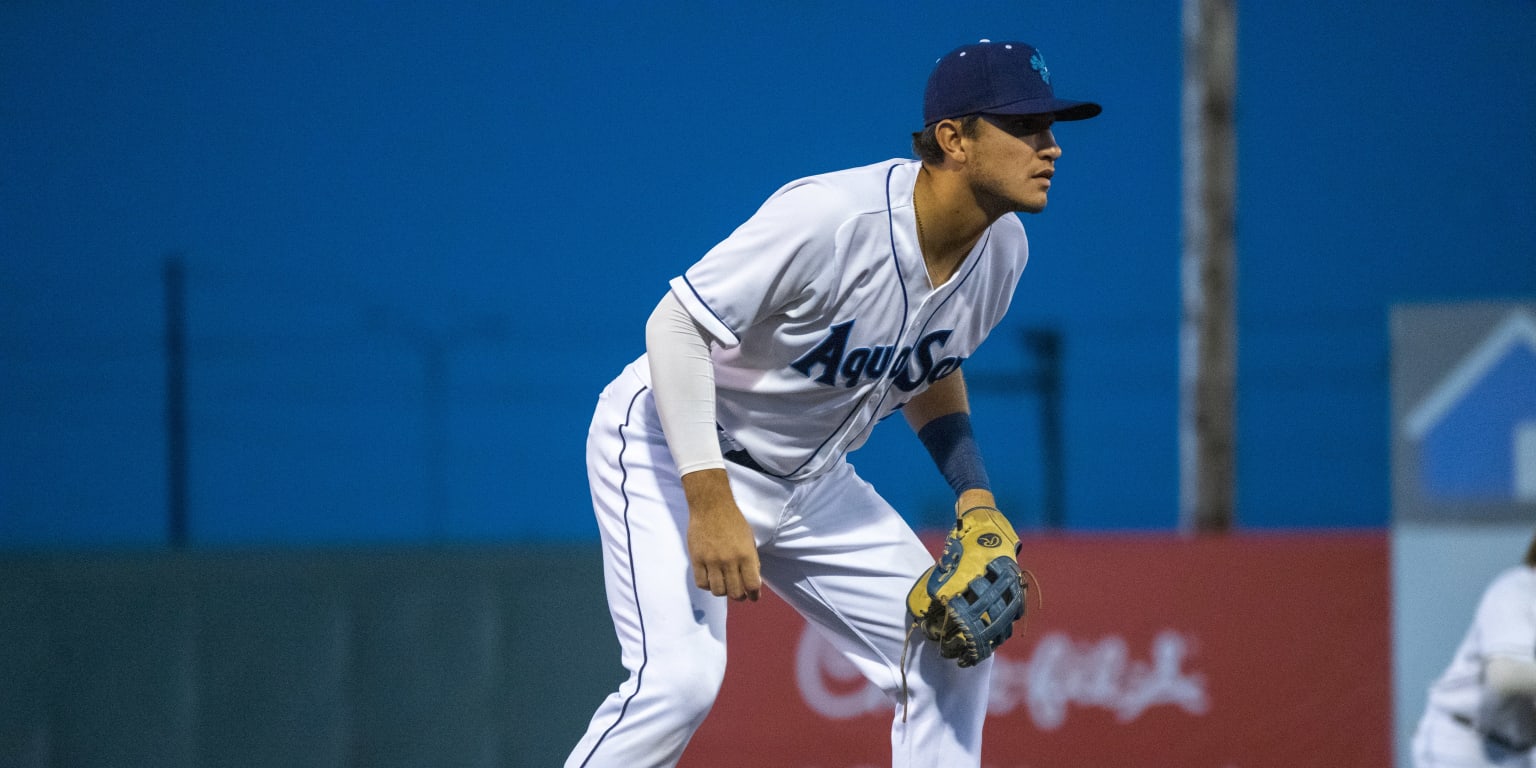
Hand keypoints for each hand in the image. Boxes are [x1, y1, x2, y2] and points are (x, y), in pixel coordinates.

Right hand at [682, 469, 761, 601]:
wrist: (711, 506)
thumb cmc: (733, 521)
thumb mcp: (749, 539)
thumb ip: (752, 560)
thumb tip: (753, 581)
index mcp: (746, 555)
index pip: (752, 585)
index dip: (754, 595)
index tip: (753, 597)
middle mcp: (729, 561)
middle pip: (735, 592)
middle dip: (739, 596)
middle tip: (738, 594)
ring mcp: (712, 561)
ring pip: (718, 591)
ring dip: (723, 592)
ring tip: (724, 586)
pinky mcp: (697, 559)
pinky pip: (702, 583)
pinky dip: (707, 586)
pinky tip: (711, 579)